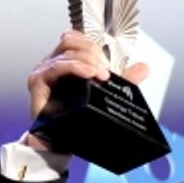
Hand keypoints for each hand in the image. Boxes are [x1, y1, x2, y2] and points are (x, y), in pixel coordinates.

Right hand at [25, 31, 150, 150]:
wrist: (59, 144)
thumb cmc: (76, 119)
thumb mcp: (105, 95)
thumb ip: (123, 80)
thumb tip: (144, 68)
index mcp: (67, 62)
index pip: (78, 39)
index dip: (94, 44)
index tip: (109, 62)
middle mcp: (54, 63)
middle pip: (73, 40)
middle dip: (94, 51)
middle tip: (106, 71)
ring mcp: (45, 71)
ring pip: (67, 50)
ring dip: (89, 59)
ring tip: (101, 75)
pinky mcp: (39, 82)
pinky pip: (57, 66)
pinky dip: (76, 66)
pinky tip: (89, 73)